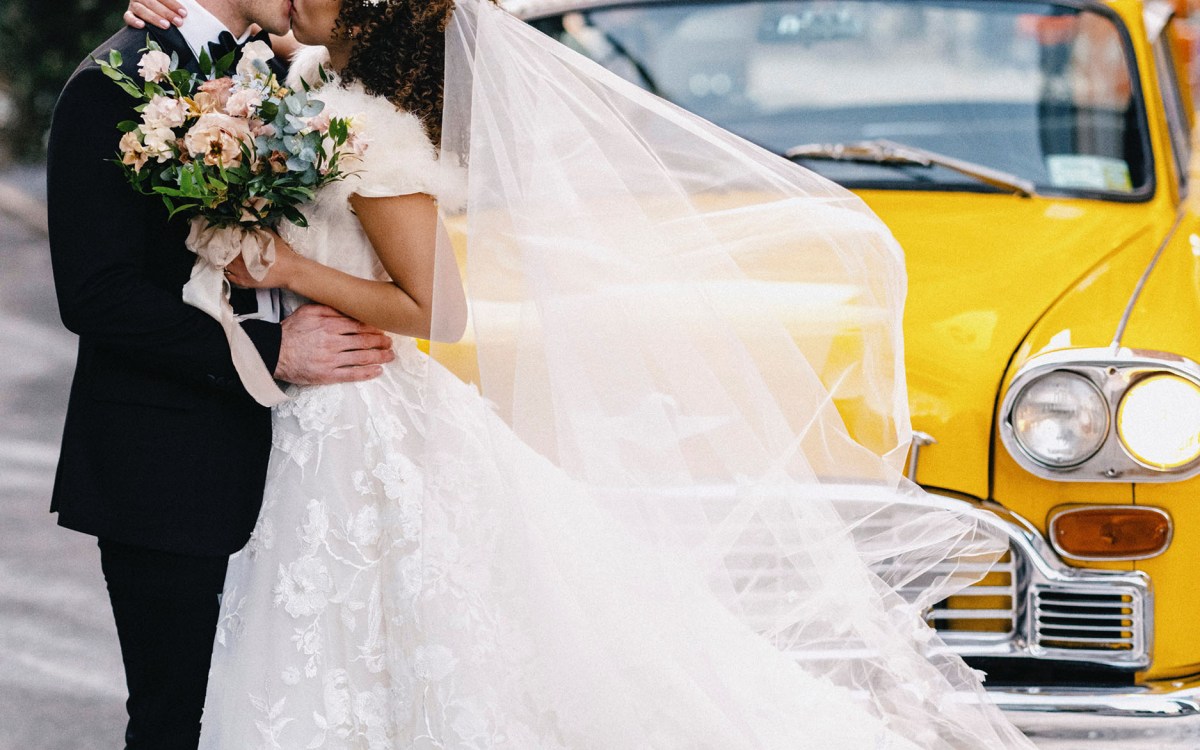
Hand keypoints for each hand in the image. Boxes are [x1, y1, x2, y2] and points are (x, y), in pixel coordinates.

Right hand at [124, 0, 186, 29]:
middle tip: (179, 22)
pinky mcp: (129, 14)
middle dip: (167, 12)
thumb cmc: (171, 9)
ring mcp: (134, 4)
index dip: (173, 4)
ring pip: (141, 9)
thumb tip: (192, 5)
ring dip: (154, 18)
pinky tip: (142, 26)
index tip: (185, 13)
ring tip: (166, 26)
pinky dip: (133, 20)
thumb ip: (183, 2)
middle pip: (152, 2)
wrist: (156, 13)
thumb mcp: (174, 5)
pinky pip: (128, 16)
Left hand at [224, 230, 299, 289]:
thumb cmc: (282, 253)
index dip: (228, 239)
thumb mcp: (270, 236)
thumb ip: (257, 231)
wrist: (289, 271)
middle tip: (227, 247)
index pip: (229, 243)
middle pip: (225, 254)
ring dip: (226, 261)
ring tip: (228, 257)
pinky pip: (229, 278)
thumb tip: (249, 226)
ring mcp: (240, 274)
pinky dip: (228, 272)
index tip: (229, 237)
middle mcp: (239, 262)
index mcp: (244, 249)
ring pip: (225, 266)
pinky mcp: (244, 282)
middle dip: (226, 250)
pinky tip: (230, 269)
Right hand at [274, 304, 395, 384]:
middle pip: (364, 341)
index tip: (383, 329)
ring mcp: (331, 359)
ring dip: (379, 356)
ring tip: (390, 355)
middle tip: (390, 342)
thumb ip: (330, 309)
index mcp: (330, 325)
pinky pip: (352, 374)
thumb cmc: (290, 331)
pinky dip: (367, 373)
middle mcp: (333, 342)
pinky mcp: (327, 375)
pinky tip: (378, 370)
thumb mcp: (308, 311)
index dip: (374, 328)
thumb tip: (348, 307)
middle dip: (381, 342)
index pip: (359, 325)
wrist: (273, 352)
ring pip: (362, 357)